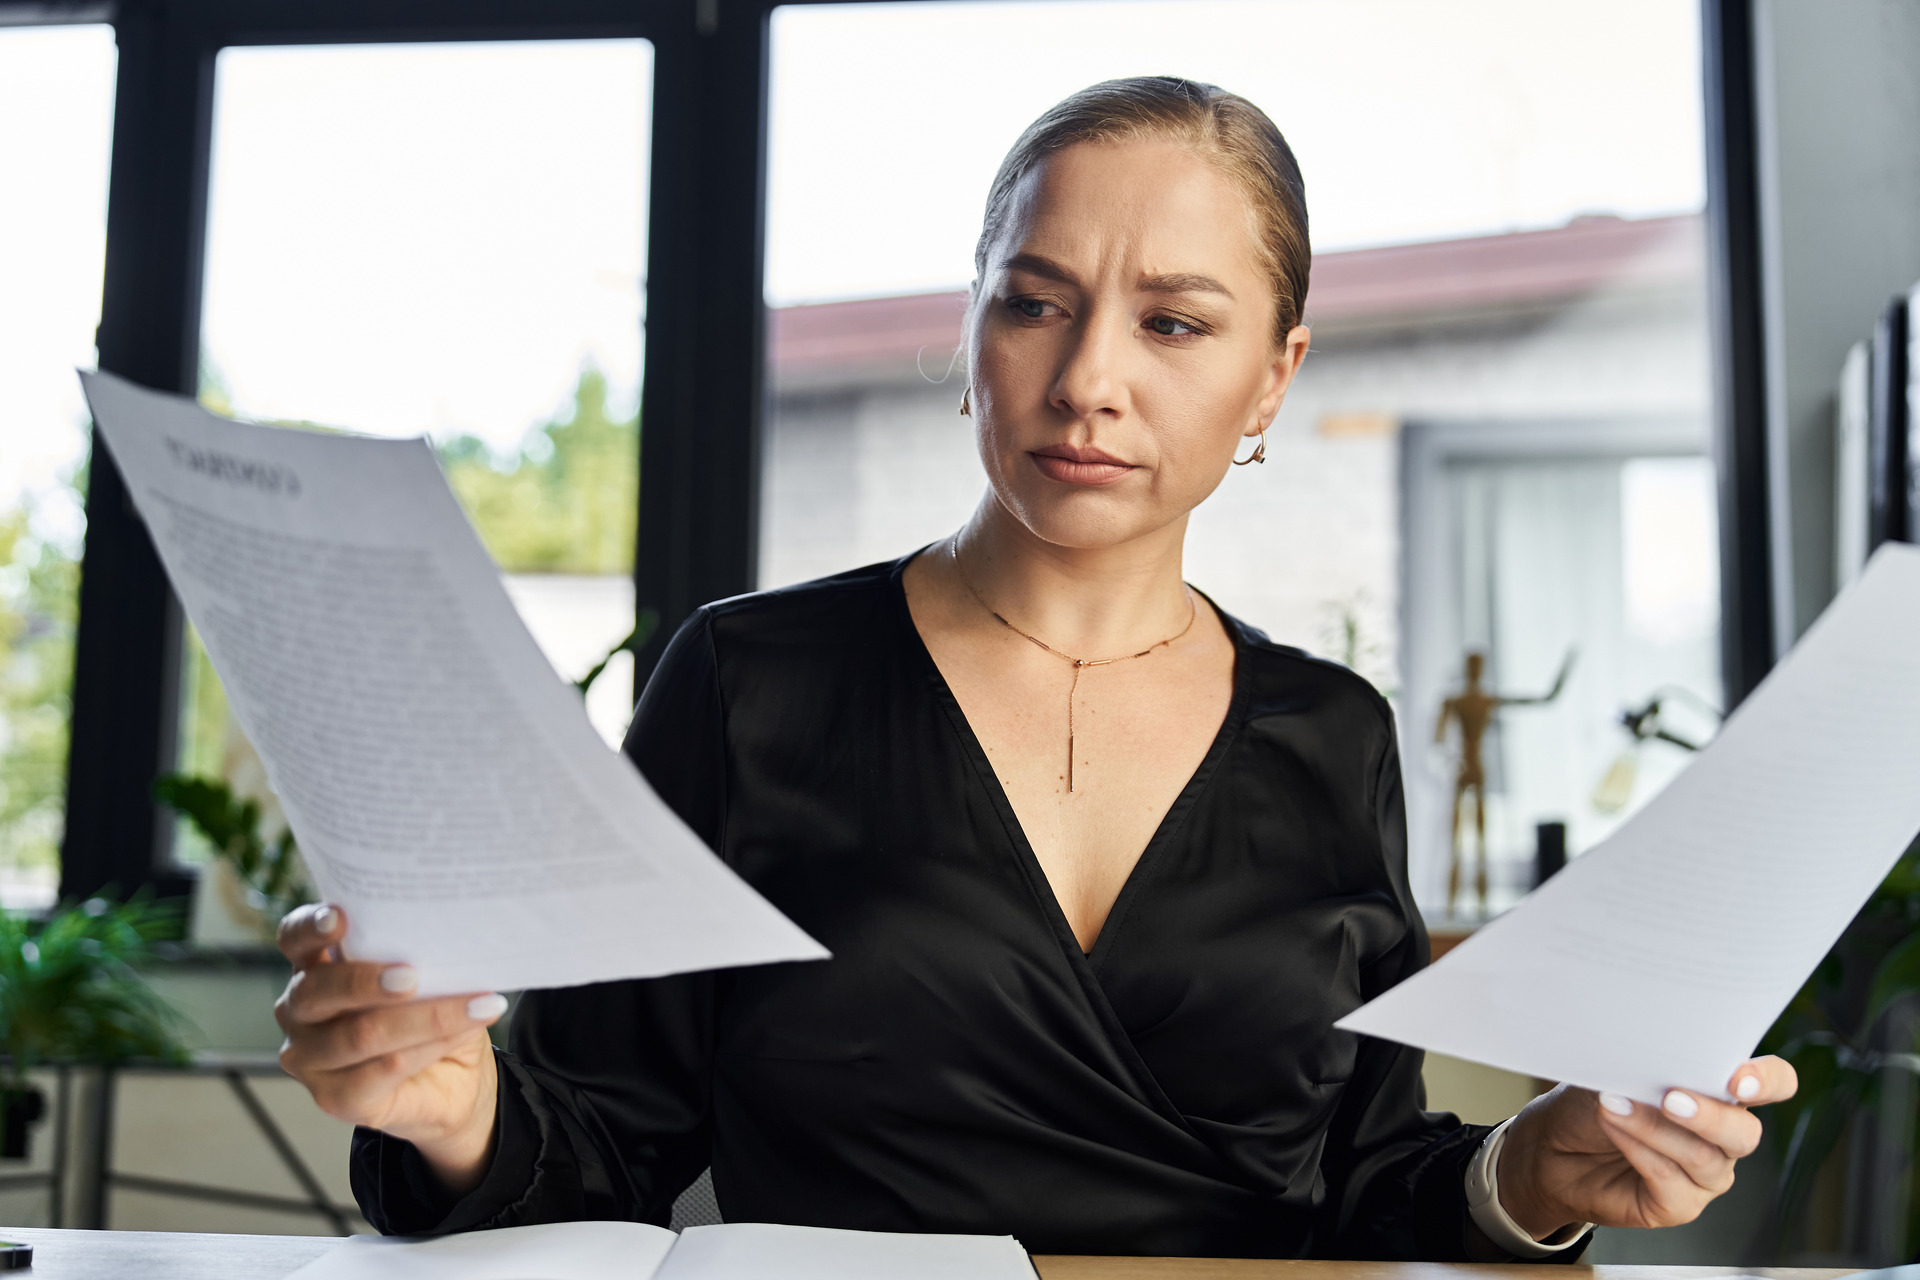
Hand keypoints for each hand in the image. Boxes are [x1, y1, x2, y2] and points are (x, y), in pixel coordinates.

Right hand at [275, 903, 503, 1194]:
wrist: (455, 1081)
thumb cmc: (434, 1013)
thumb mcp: (429, 976)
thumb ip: (419, 957)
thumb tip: (447, 941)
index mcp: (315, 967)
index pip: (295, 938)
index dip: (311, 926)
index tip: (339, 917)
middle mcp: (300, 1010)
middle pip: (317, 990)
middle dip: (366, 981)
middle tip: (412, 976)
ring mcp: (309, 1058)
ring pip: (359, 1034)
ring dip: (424, 1018)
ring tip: (472, 1006)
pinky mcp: (334, 1098)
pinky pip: (381, 1070)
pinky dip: (428, 1048)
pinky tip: (461, 1034)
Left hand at [1494, 1057, 1797, 1237]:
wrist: (1553, 1143)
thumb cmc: (1595, 1096)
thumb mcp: (1619, 1066)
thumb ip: (1650, 1059)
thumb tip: (1657, 1049)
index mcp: (1721, 1091)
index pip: (1775, 1083)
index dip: (1768, 1080)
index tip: (1739, 1078)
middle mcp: (1724, 1136)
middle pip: (1746, 1132)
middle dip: (1711, 1115)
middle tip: (1670, 1096)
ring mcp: (1705, 1175)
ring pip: (1703, 1157)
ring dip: (1655, 1128)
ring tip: (1613, 1104)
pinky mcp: (1678, 1205)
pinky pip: (1671, 1181)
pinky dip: (1638, 1149)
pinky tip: (1614, 1127)